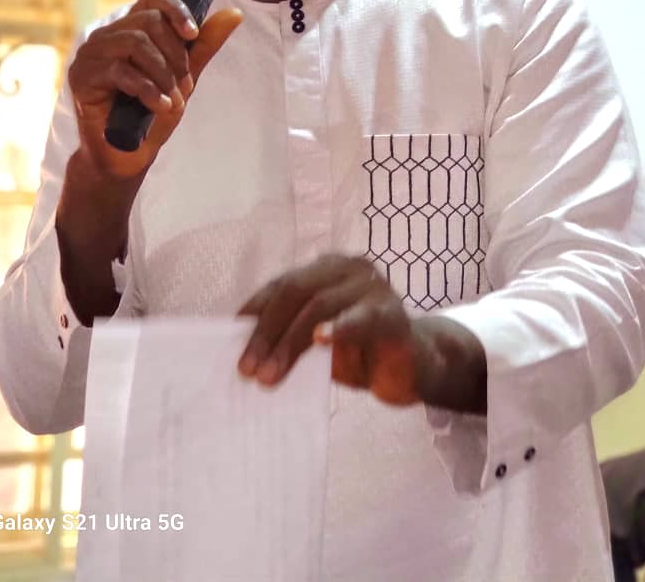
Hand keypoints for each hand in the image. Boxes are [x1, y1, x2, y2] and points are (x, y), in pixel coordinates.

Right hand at [68, 0, 241, 177]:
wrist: (127, 156)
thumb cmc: (152, 114)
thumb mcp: (184, 76)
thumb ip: (203, 46)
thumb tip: (235, 13)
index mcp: (131, 30)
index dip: (176, 9)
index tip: (193, 35)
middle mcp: (107, 36)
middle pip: (148, 20)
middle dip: (175, 55)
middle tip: (184, 85)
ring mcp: (90, 54)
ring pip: (135, 43)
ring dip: (163, 74)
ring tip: (172, 100)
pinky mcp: (81, 77)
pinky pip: (120, 70)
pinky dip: (148, 90)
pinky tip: (160, 106)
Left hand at [236, 254, 486, 412]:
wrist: (415, 367)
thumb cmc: (359, 352)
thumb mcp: (318, 342)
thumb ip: (291, 335)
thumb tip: (246, 351)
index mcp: (326, 269)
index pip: (281, 284)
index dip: (254, 310)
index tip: (229, 341)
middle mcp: (348, 269)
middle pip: (296, 291)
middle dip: (267, 331)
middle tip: (247, 369)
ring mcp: (373, 287)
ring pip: (321, 305)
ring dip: (291, 342)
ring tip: (270, 375)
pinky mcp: (392, 313)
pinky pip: (362, 319)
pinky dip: (339, 328)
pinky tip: (322, 341)